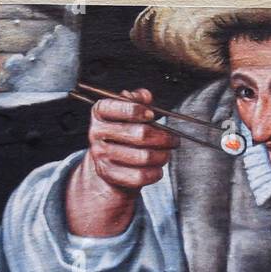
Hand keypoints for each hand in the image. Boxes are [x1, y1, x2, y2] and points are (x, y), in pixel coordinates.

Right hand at [66, 88, 177, 235]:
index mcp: (100, 113)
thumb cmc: (124, 134)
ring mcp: (101, 155)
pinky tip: (157, 167)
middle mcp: (97, 133)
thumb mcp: (127, 112)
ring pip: (144, 157)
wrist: (109, 163)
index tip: (152, 115)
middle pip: (140, 134)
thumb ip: (137, 101)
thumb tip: (145, 96)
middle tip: (174, 139)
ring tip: (166, 153)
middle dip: (163, 137)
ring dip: (163, 156)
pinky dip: (155, 173)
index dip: (136, 110)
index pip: (115, 107)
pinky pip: (140, 176)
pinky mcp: (109, 174)